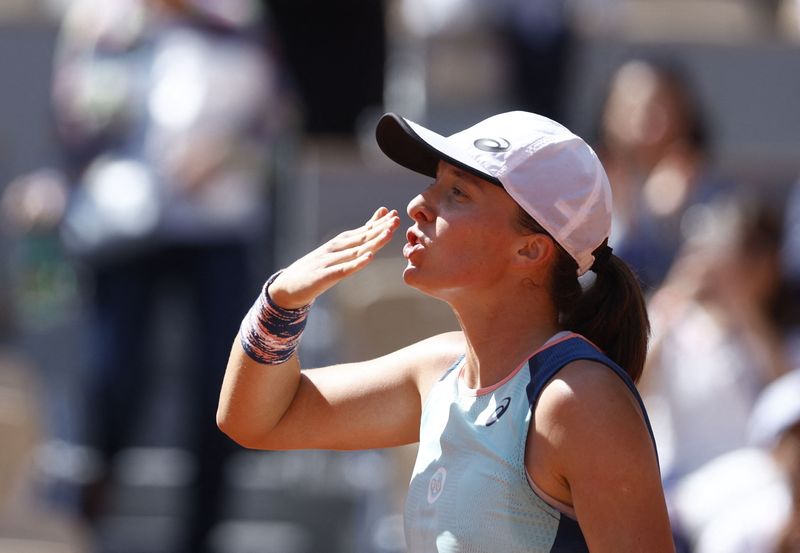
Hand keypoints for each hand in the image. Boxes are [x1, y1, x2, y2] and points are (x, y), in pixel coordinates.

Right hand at [269, 207, 400, 308]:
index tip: (393, 214)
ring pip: (356, 250)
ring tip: (388, 233)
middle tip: (397, 219)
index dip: (378, 223)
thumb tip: (367, 232)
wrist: (287, 286)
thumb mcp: (334, 255)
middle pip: (362, 237)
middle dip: (380, 228)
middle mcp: (335, 249)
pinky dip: (357, 263)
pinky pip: (344, 269)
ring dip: (373, 241)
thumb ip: (350, 244)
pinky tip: (369, 257)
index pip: (362, 231)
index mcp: (339, 244)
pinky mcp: (325, 276)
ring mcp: (330, 261)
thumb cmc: (314, 270)